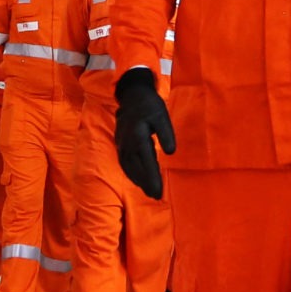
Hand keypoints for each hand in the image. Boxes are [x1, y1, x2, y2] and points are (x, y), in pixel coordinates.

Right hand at [114, 68, 177, 199]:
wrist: (132, 95)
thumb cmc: (150, 105)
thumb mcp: (162, 116)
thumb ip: (166, 134)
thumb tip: (170, 152)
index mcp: (138, 137)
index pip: (147, 163)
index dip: (152, 179)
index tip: (158, 192)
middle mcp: (128, 143)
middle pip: (137, 168)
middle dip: (146, 183)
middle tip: (156, 196)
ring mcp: (122, 144)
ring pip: (129, 167)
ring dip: (138, 180)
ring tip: (148, 191)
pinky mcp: (120, 143)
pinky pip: (124, 162)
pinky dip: (130, 173)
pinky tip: (137, 179)